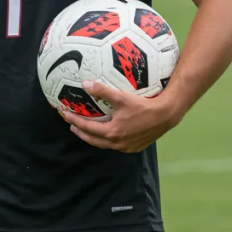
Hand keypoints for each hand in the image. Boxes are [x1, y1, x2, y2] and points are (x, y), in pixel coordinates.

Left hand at [61, 80, 181, 152]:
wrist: (166, 115)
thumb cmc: (144, 106)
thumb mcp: (121, 97)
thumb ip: (102, 91)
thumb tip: (85, 84)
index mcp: (112, 133)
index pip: (87, 128)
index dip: (74, 121)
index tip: (65, 114)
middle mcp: (118, 143)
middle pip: (93, 140)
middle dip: (80, 132)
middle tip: (71, 124)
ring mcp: (127, 147)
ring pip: (104, 144)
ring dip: (93, 137)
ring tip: (85, 130)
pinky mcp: (135, 147)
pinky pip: (115, 145)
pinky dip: (106, 140)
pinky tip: (107, 133)